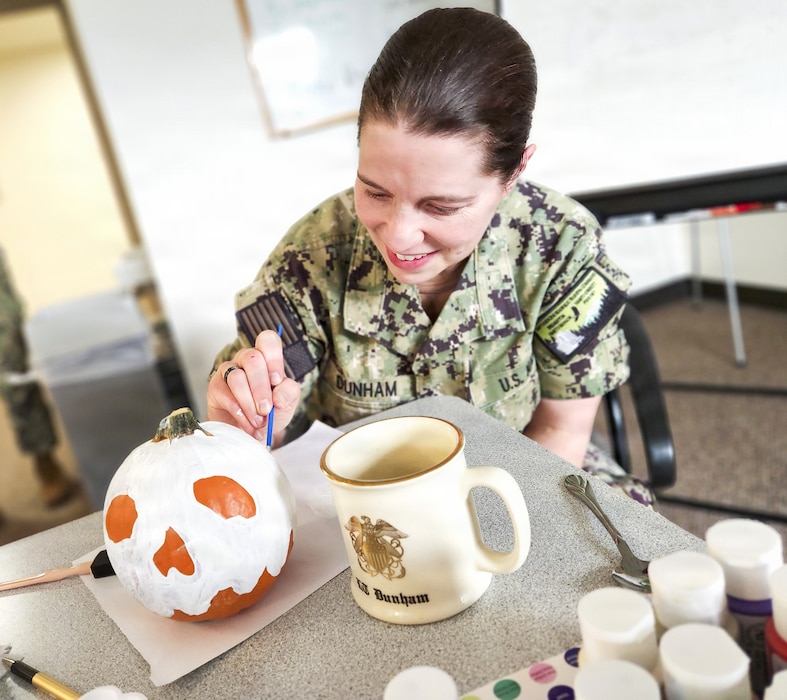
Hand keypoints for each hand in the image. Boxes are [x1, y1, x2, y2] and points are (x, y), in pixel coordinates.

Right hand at [207, 329, 300, 445]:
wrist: (250, 436)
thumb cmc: (268, 415)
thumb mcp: (287, 405)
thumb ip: (289, 394)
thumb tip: (278, 393)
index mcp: (266, 359)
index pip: (268, 341)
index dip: (273, 358)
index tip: (276, 381)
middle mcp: (246, 360)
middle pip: (252, 359)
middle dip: (261, 388)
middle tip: (266, 409)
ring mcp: (228, 371)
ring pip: (237, 377)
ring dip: (249, 403)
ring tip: (258, 421)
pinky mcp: (215, 387)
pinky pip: (226, 395)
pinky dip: (240, 412)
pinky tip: (247, 423)